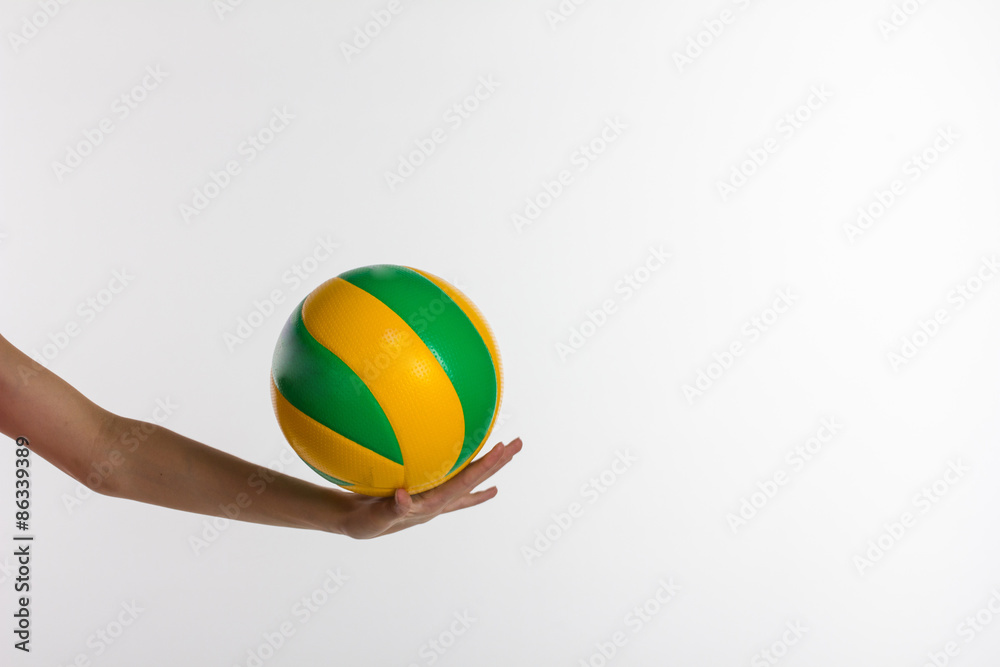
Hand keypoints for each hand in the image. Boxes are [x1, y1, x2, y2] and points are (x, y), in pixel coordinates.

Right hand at [336, 436, 522, 538]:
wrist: (352, 524)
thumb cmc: (360, 522)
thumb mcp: (371, 519)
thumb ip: (388, 509)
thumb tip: (402, 496)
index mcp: (430, 506)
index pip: (463, 484)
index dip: (483, 467)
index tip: (501, 449)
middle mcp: (439, 502)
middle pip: (474, 479)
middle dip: (497, 462)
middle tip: (518, 444)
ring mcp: (435, 498)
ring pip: (467, 478)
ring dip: (488, 464)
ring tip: (507, 451)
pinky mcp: (426, 493)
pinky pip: (452, 480)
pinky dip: (468, 473)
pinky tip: (475, 464)